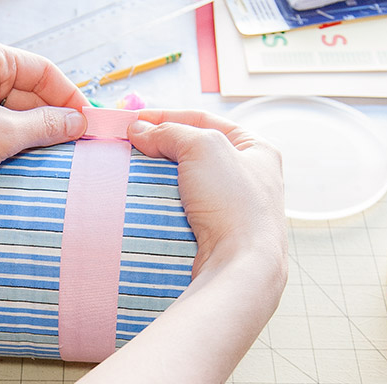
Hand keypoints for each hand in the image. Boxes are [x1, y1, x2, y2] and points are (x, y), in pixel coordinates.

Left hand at [0, 35, 88, 204]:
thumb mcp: (1, 135)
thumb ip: (46, 125)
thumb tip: (75, 121)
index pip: (42, 70)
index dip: (69, 97)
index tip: (86, 123)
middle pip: (26, 89)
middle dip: (48, 119)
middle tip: (70, 146)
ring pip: (8, 109)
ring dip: (26, 134)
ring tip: (43, 158)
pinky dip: (4, 140)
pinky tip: (15, 161)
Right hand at [127, 110, 286, 277]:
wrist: (240, 264)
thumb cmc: (232, 202)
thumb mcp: (202, 148)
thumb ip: (169, 132)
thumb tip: (138, 130)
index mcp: (256, 148)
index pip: (203, 120)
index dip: (166, 116)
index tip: (134, 120)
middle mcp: (248, 176)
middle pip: (193, 150)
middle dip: (160, 147)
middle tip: (130, 146)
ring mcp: (232, 206)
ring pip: (186, 181)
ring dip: (158, 176)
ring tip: (132, 172)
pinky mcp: (216, 232)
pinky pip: (182, 209)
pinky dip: (162, 202)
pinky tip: (145, 200)